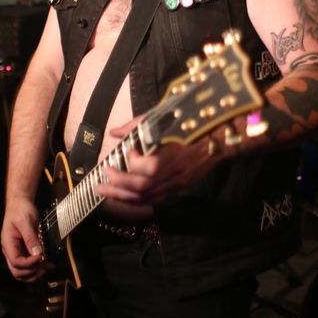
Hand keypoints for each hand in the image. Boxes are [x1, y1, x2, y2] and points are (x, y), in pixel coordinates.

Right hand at [1, 199, 52, 281]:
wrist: (20, 204)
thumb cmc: (20, 210)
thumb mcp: (25, 221)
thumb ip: (30, 238)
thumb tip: (37, 253)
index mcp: (8, 244)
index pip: (16, 262)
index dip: (29, 263)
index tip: (41, 257)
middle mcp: (11, 251)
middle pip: (18, 272)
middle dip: (32, 272)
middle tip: (46, 266)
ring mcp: (17, 252)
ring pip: (23, 272)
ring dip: (35, 273)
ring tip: (48, 267)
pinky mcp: (24, 251)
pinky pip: (28, 265)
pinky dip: (37, 268)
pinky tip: (47, 264)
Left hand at [95, 118, 223, 204]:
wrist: (218, 136)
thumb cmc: (189, 123)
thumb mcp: (162, 118)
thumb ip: (136, 126)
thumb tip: (114, 132)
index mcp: (174, 153)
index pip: (149, 168)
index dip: (133, 162)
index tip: (129, 152)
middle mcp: (176, 173)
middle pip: (142, 188)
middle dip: (117, 186)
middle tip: (100, 181)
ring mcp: (178, 184)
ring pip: (147, 199)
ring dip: (122, 196)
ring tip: (105, 191)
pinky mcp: (179, 189)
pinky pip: (154, 200)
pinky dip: (136, 200)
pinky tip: (124, 196)